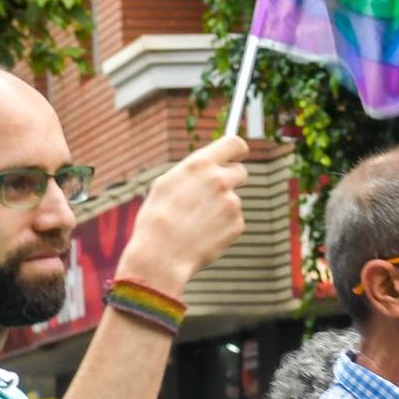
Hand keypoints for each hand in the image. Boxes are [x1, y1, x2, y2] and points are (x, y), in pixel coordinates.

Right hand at [120, 132, 249, 289]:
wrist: (161, 255)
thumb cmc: (157, 219)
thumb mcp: (166, 184)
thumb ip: (193, 172)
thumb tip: (207, 168)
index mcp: (200, 165)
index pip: (234, 144)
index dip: (237, 149)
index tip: (237, 154)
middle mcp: (220, 180)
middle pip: (241, 171)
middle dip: (231, 180)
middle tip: (214, 194)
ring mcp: (232, 203)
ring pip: (233, 200)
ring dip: (221, 208)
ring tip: (196, 222)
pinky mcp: (237, 224)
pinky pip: (233, 221)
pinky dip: (222, 227)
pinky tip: (203, 235)